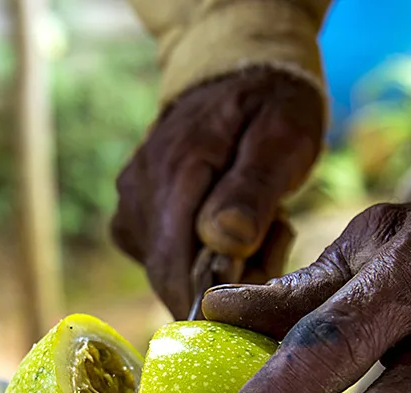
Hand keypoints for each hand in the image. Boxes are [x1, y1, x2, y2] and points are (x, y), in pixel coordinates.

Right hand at [110, 67, 323, 317]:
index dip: (214, 298)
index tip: (262, 288)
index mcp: (175, 171)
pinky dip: (196, 258)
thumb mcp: (283, 136)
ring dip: (213, 268)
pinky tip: (223, 229)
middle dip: (223, 282)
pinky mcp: (128, 219)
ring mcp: (127, 206)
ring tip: (255, 225)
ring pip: (166, 272)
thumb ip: (253, 188)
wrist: (234, 76)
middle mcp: (138, 193)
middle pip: (170, 276)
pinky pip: (159, 260)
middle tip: (272, 240)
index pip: (175, 268)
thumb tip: (223, 243)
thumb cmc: (269, 107)